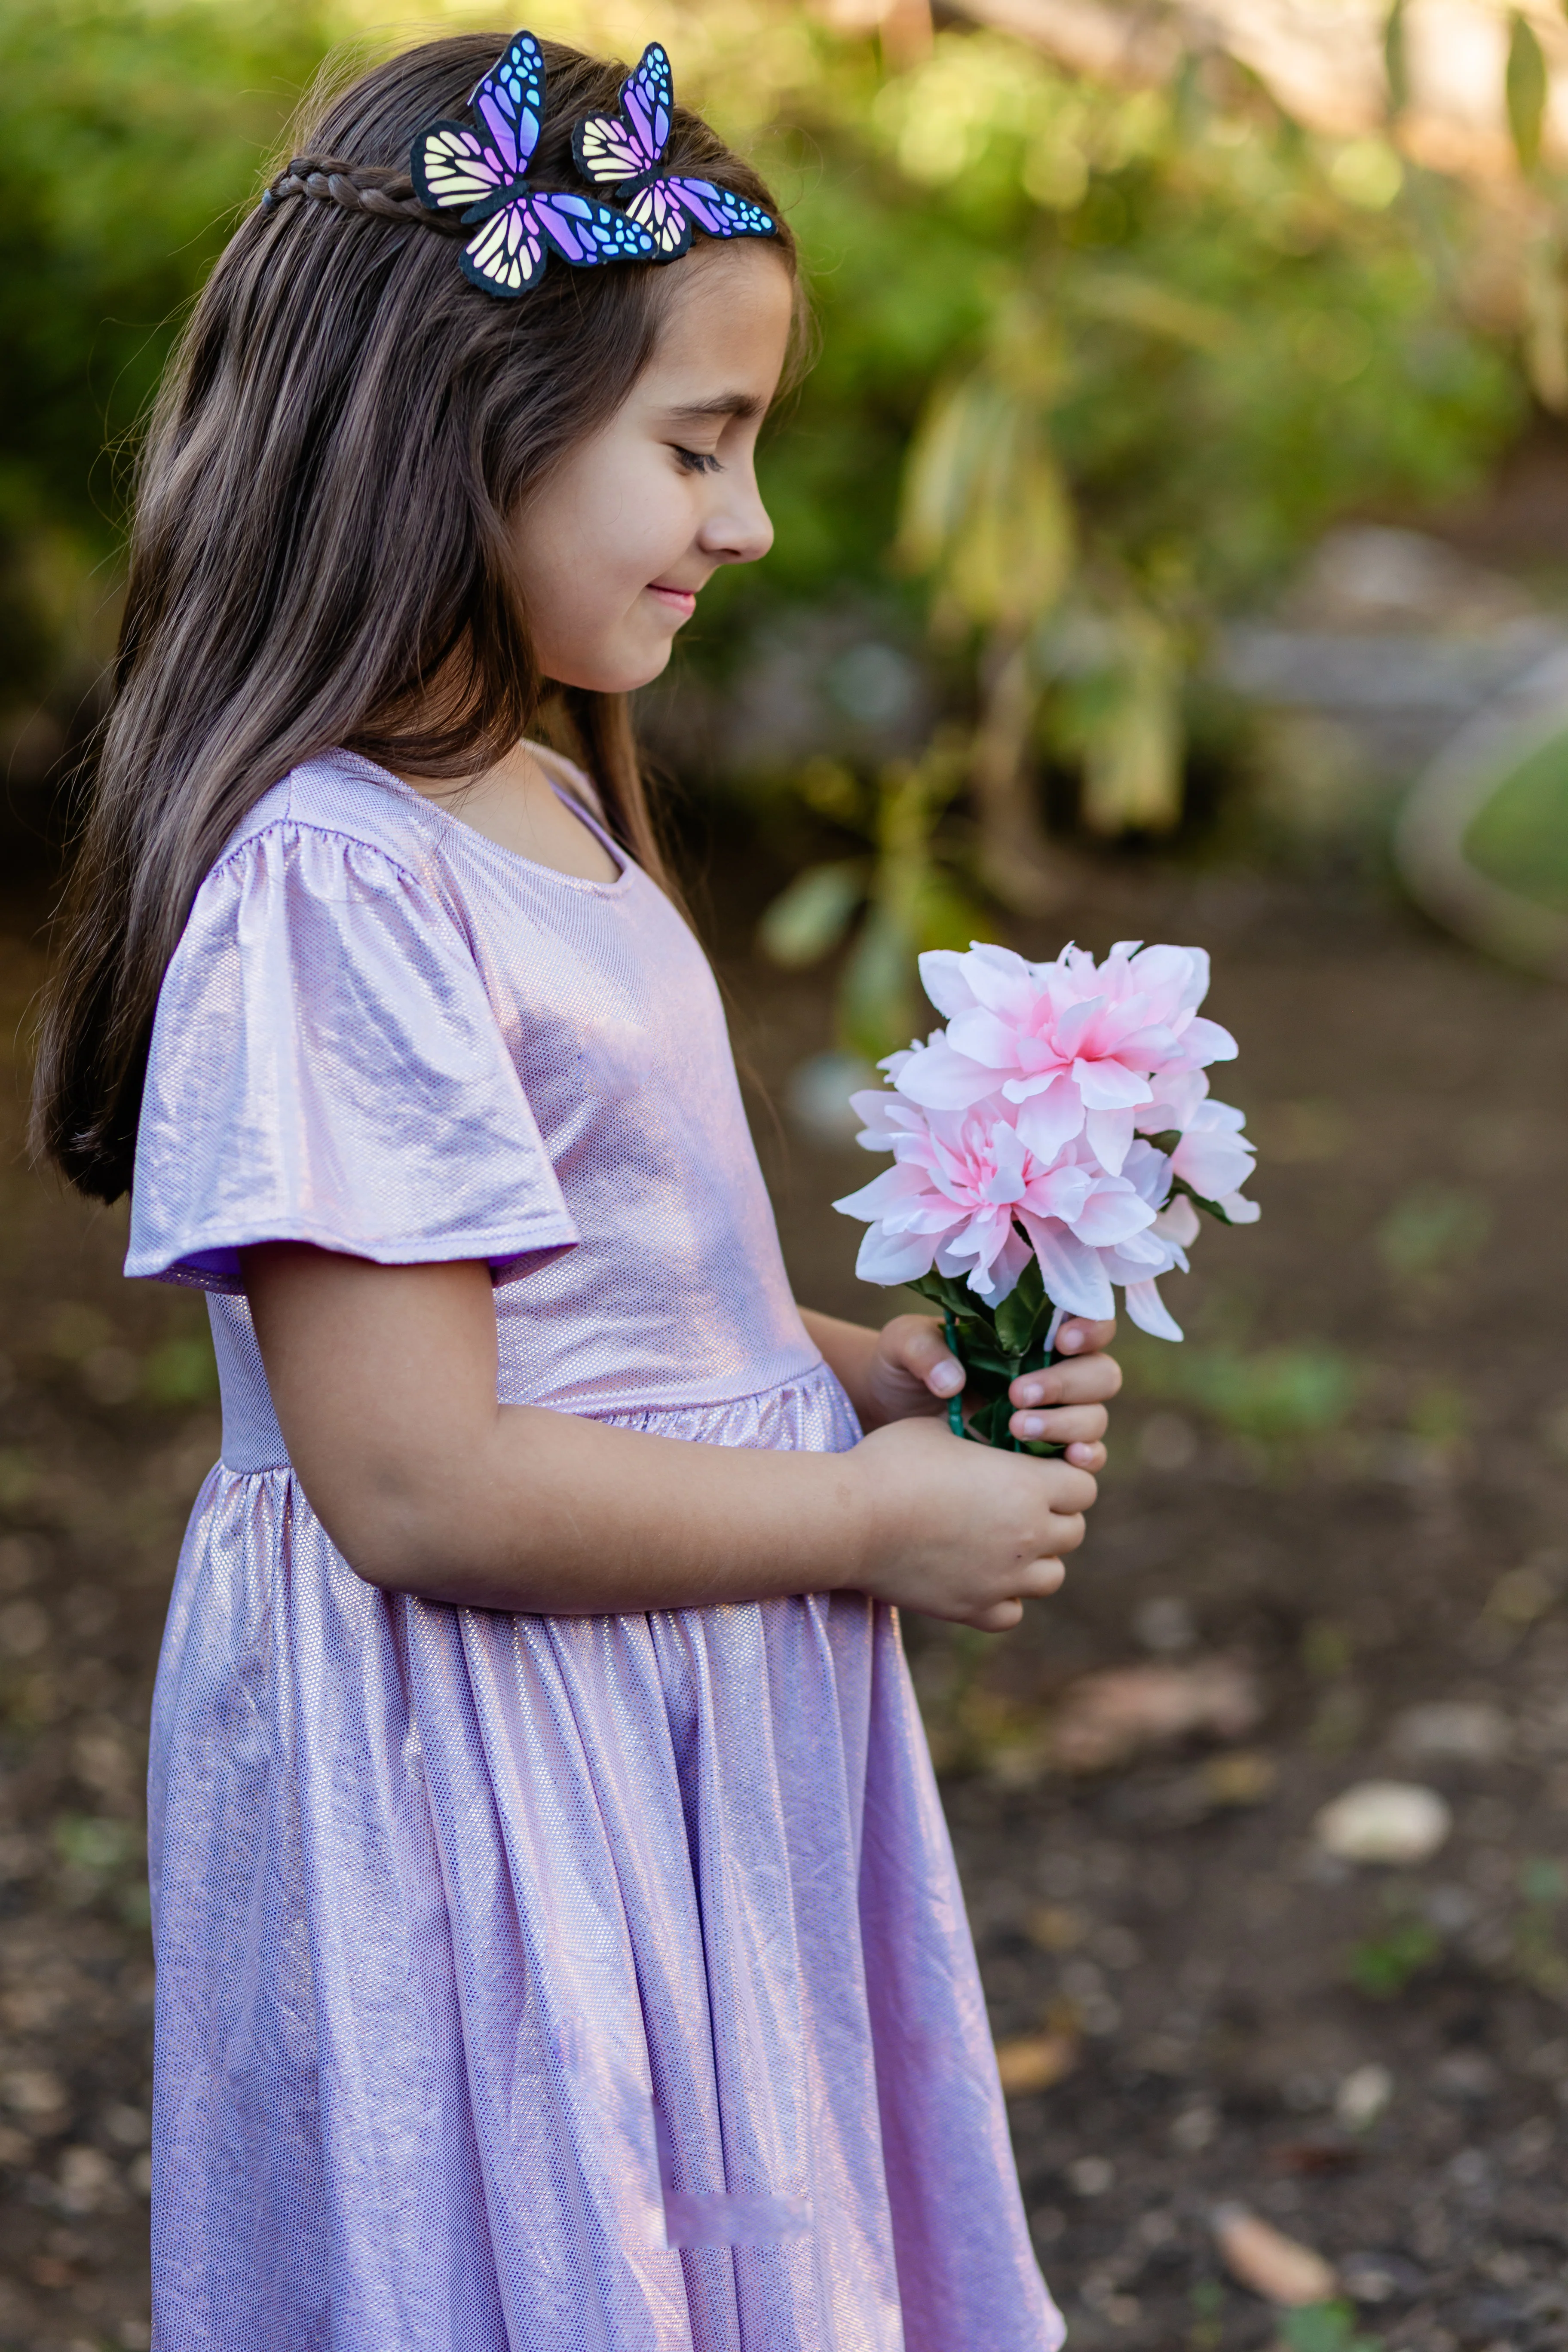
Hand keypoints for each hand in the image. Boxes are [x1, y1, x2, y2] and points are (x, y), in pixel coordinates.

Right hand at [846, 1415, 1097, 1630]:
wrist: (851, 1521)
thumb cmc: (892, 1463)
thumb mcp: (939, 1429)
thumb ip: (979, 1434)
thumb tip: (989, 1429)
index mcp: (1027, 1485)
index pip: (1083, 1486)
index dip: (1066, 1476)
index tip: (1040, 1471)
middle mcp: (1027, 1535)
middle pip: (1073, 1531)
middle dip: (1054, 1516)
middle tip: (1019, 1505)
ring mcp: (1003, 1577)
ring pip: (1051, 1576)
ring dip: (1035, 1559)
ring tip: (1003, 1543)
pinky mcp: (974, 1608)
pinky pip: (1012, 1612)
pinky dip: (1004, 1597)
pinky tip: (980, 1576)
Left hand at [862, 1311, 1119, 1470]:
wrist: (890, 1417)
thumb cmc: (904, 1368)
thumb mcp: (903, 1345)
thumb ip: (923, 1349)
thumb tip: (953, 1381)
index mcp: (1032, 1334)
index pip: (1087, 1321)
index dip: (1089, 1328)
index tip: (1060, 1341)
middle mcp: (1054, 1372)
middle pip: (1101, 1374)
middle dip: (1068, 1383)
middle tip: (1018, 1393)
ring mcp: (1055, 1415)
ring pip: (1094, 1417)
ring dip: (1065, 1423)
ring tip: (1016, 1427)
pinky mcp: (1046, 1455)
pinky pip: (1087, 1455)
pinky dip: (1084, 1457)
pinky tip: (1068, 1460)